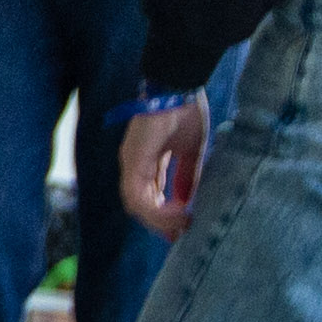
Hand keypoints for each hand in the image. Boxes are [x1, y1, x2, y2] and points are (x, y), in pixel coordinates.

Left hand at [120, 97, 211, 242]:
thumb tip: (187, 202)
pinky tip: (179, 212)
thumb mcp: (190, 152)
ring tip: (184, 225)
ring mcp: (131, 162)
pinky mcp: (133, 160)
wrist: (180, 85)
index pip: (150, 196)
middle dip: (161, 224)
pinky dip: (156, 210)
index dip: (164, 215)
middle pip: (141, 205)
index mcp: (147, 161)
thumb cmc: (185, 111)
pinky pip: (138, 195)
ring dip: (160, 221)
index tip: (182, 229)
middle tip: (181, 236)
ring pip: (136, 205)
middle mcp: (135, 164)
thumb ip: (187, 176)